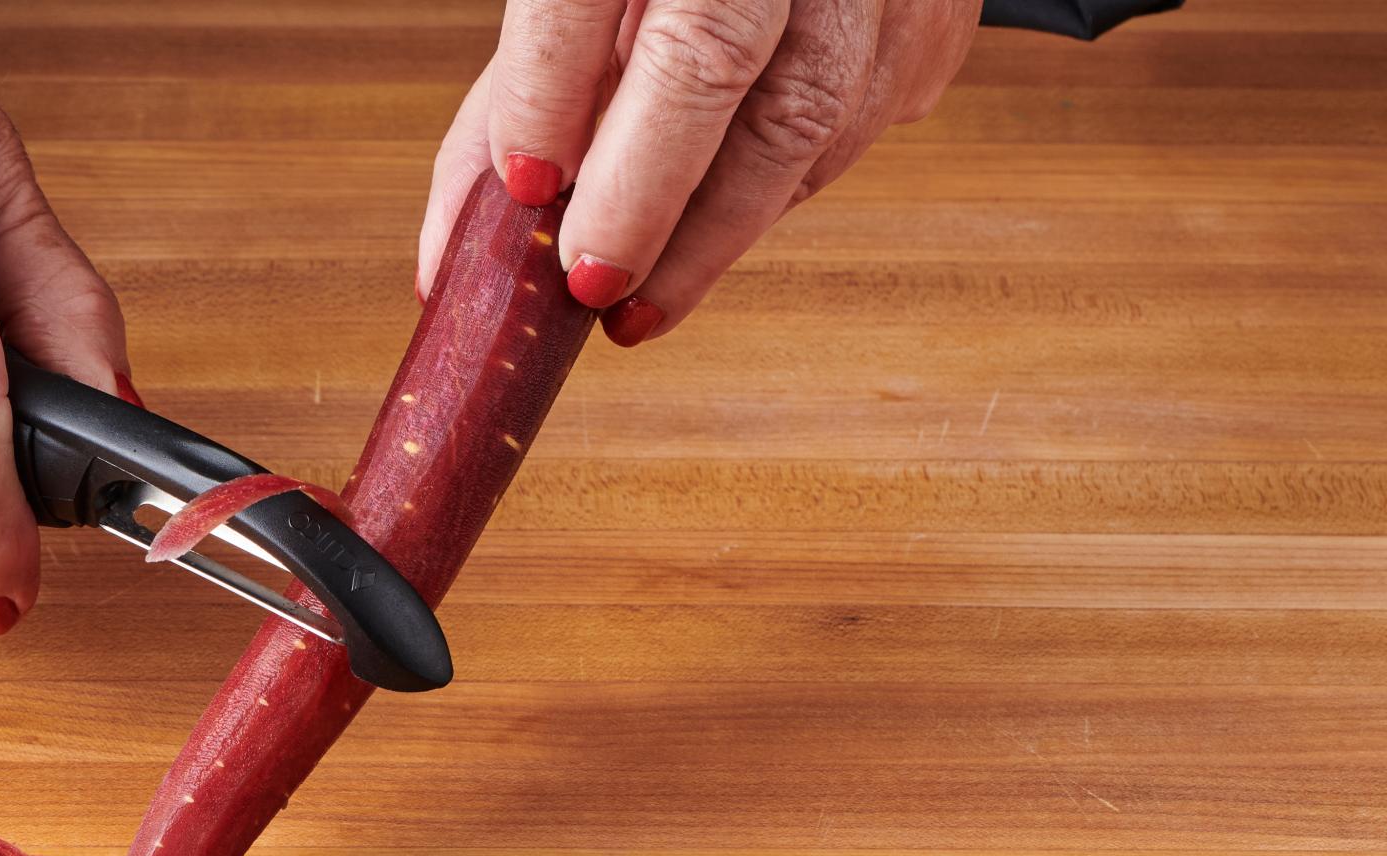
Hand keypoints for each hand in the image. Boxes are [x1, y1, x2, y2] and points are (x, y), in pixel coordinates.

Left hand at [420, 0, 980, 345]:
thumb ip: (522, 102)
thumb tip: (453, 260)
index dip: (548, 92)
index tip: (526, 189)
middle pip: (710, 55)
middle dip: (645, 198)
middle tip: (593, 287)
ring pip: (808, 114)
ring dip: (718, 228)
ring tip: (646, 293)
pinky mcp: (936, 15)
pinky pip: (866, 122)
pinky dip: (787, 188)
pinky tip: (733, 207)